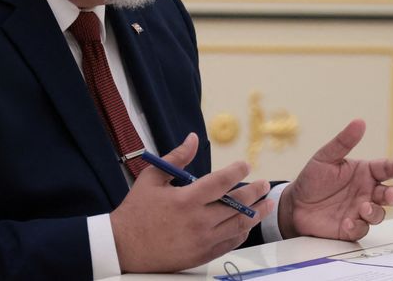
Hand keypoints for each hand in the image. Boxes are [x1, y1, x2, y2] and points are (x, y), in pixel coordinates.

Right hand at [111, 133, 272, 272]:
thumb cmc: (136, 210)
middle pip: (236, 204)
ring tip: (267, 204)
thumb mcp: (152, 177)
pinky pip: (230, 243)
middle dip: (255, 192)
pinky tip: (247, 224)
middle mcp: (199, 221)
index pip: (221, 182)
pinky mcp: (202, 255)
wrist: (124, 247)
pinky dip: (242, 232)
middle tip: (264, 184)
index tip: (245, 164)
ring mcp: (203, 240)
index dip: (237, 171)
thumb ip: (176, 158)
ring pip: (238, 225)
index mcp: (187, 199)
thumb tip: (193, 138)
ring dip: (256, 213)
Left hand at [278, 119, 392, 240]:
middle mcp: (366, 192)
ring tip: (363, 208)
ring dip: (375, 212)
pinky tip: (346, 221)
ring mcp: (360, 210)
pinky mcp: (351, 227)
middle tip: (389, 195)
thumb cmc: (313, 179)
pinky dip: (356, 226)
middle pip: (390, 194)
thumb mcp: (325, 157)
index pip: (386, 168)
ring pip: (379, 214)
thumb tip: (359, 122)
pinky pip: (361, 229)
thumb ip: (343, 142)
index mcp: (364, 173)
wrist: (295, 204)